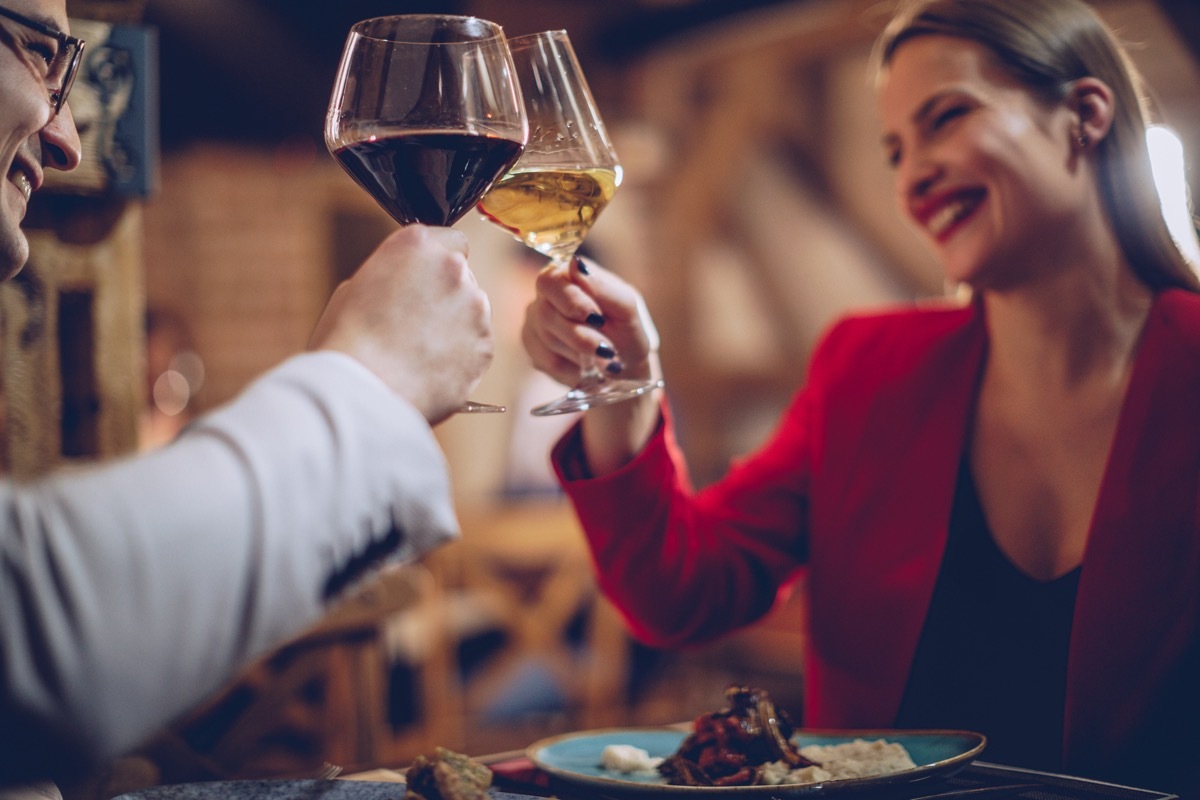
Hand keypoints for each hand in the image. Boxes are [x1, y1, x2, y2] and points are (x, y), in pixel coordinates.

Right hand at [309, 225, 493, 424]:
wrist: (363, 389)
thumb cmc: (347, 341)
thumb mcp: (354, 289)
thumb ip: (392, 276)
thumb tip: (406, 287)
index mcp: (417, 244)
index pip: (448, 239)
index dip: (435, 263)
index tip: (423, 282)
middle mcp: (454, 267)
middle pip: (462, 276)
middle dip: (445, 294)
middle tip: (416, 324)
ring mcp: (475, 306)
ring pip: (473, 311)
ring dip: (456, 325)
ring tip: (419, 352)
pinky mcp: (485, 345)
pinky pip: (477, 345)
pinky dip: (462, 356)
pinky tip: (431, 368)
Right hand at [522, 256, 658, 385]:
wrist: (626, 364)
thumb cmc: (626, 329)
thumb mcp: (626, 307)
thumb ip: (602, 286)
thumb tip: (575, 263)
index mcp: (568, 275)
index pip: (550, 280)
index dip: (571, 301)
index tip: (597, 317)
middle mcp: (546, 295)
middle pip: (545, 313)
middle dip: (579, 335)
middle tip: (606, 348)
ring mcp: (535, 321)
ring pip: (547, 339)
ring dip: (582, 353)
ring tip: (605, 357)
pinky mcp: (534, 349)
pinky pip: (547, 362)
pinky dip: (574, 368)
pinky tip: (589, 366)